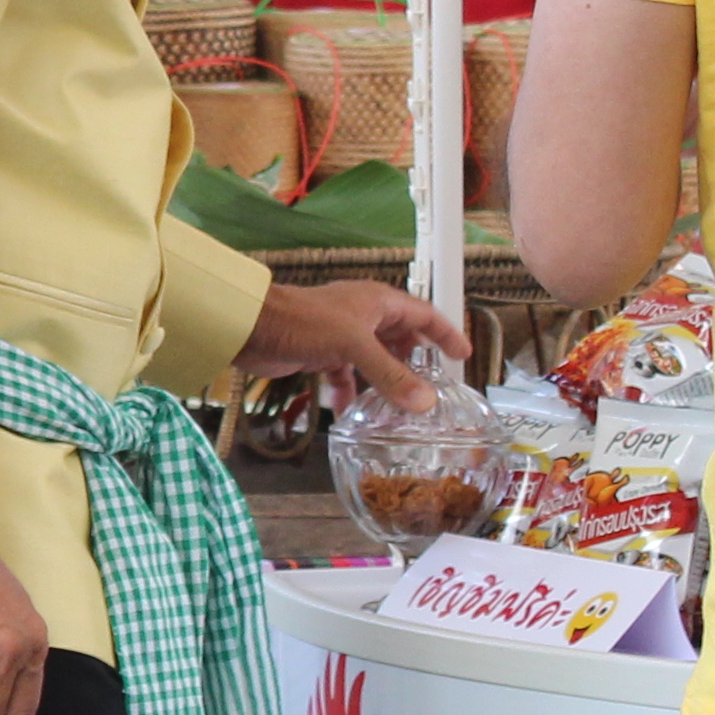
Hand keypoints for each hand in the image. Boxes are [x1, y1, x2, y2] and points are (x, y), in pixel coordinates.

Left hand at [246, 272, 468, 403]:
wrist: (251, 326)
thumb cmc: (303, 321)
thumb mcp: (354, 346)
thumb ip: (390, 374)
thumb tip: (425, 402)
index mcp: (379, 302)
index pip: (424, 315)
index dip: (445, 334)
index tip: (462, 355)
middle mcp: (363, 315)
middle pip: (400, 339)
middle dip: (414, 364)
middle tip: (431, 389)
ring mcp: (341, 335)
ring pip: (373, 360)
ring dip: (383, 383)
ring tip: (398, 409)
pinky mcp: (321, 353)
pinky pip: (345, 375)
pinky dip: (350, 392)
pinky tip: (351, 412)